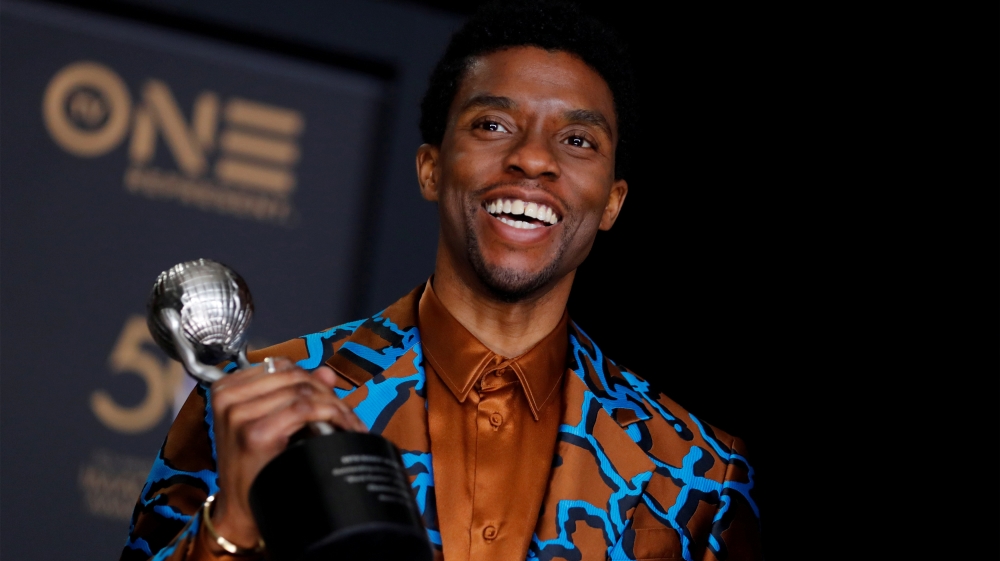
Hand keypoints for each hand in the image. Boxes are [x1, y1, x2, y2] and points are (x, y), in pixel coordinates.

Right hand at [206, 358, 365, 549]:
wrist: (241, 507)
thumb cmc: (254, 466)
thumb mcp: (268, 421)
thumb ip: (294, 393)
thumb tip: (326, 373)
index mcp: (226, 388)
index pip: (281, 366)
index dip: (312, 379)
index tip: (333, 397)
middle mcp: (228, 397)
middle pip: (294, 378)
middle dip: (328, 393)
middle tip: (348, 415)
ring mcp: (239, 414)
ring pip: (303, 391)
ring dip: (334, 406)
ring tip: (349, 424)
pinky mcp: (254, 433)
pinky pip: (304, 409)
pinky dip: (330, 415)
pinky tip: (341, 429)